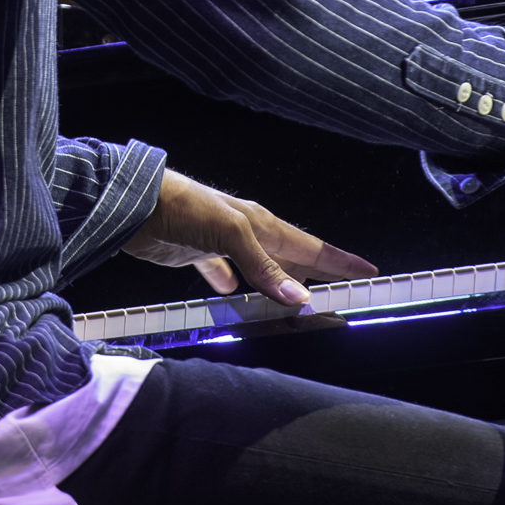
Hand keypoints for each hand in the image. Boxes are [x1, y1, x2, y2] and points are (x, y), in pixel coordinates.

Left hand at [123, 170, 377, 307]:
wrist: (135, 204)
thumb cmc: (184, 206)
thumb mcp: (230, 235)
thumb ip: (263, 267)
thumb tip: (298, 298)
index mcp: (263, 224)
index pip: (312, 247)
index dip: (341, 261)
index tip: (369, 272)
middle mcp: (249, 233)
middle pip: (293, 258)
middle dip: (319, 275)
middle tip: (345, 290)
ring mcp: (223, 243)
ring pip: (262, 267)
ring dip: (280, 283)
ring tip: (297, 300)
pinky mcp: (197, 254)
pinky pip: (223, 272)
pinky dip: (233, 284)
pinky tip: (230, 294)